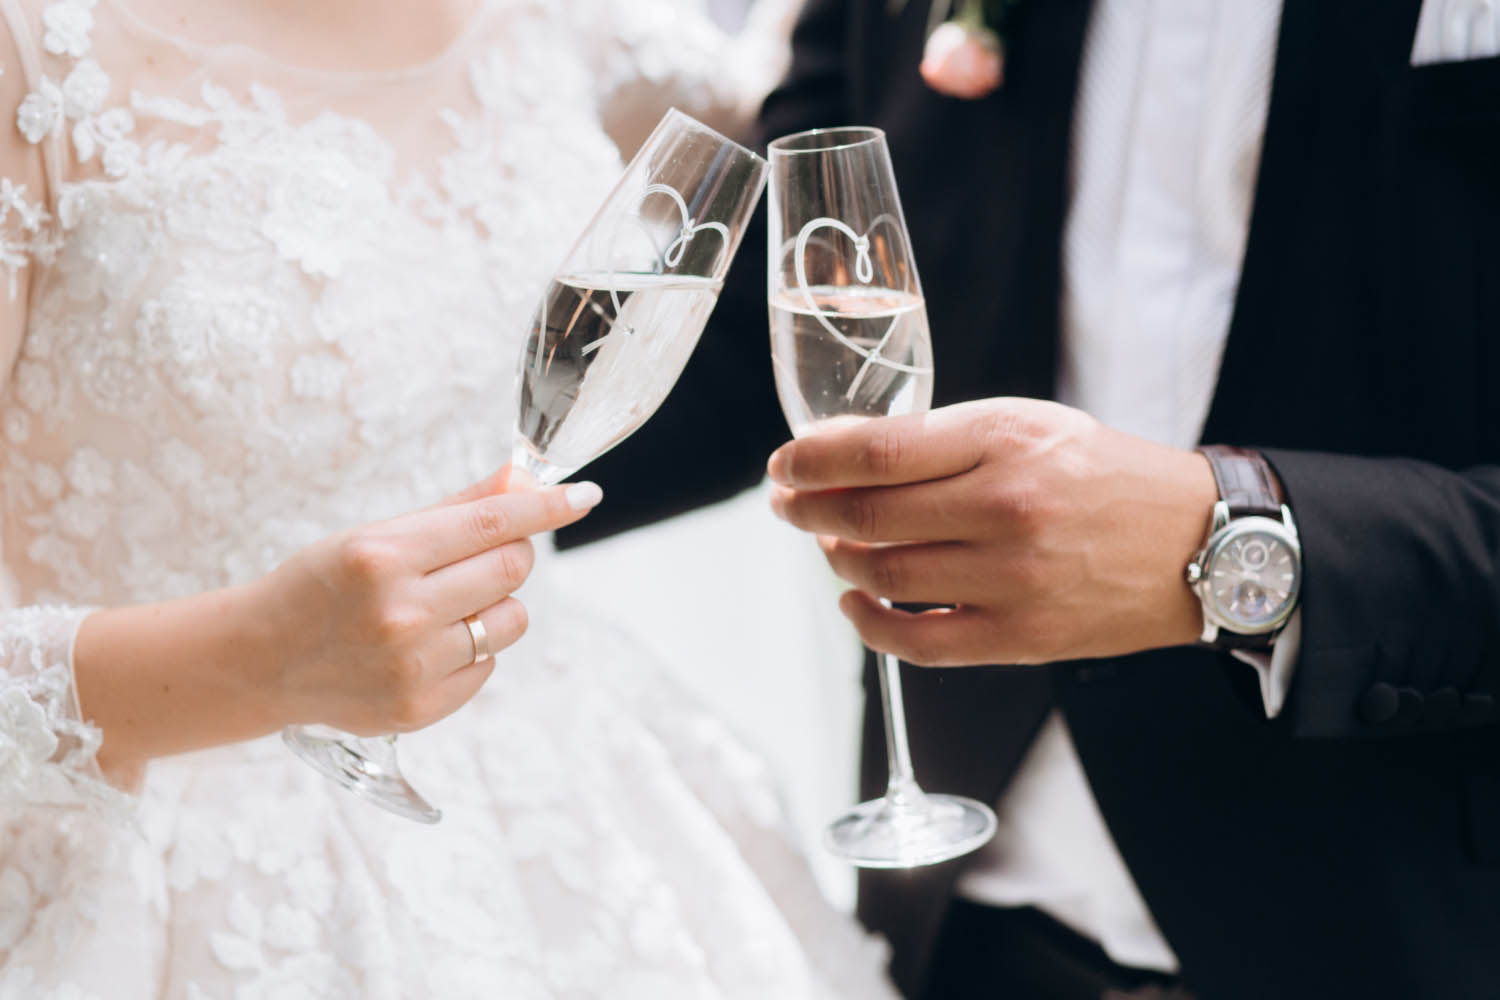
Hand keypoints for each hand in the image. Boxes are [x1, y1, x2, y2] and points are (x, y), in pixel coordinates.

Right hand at [248, 468, 601, 733]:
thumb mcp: (378, 534)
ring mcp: (411, 666)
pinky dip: (472, 649)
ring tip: (445, 605)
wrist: (262, 659)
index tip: (583, 497)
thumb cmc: (325, 585)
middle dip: (510, 554)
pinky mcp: (419, 707)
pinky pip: (488, 664)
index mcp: (384, 556)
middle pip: (511, 569)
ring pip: (510, 620)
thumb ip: (459, 509)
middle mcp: (400, 613)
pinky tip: (426, 645)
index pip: (492, 524)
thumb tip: (524, 481)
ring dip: (494, 605)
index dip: (547, 507)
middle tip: (478, 555)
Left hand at [766, 399, 1217, 666]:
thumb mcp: (1029, 424)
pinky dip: (868, 623)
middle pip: (865, 515)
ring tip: (828, 543)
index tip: (784, 463)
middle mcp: (1005, 506)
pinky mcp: (1021, 637)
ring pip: (881, 575)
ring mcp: (1012, 578)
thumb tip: (844, 456)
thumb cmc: (1102, 475)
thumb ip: (942, 437)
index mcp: (1004, 438)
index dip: (811, 459)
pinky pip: (917, 642)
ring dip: (835, 558)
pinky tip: (853, 600)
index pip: (876, 450)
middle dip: (805, 509)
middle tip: (785, 503)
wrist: (1198, 541)